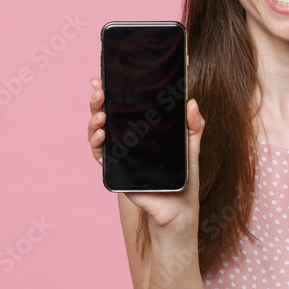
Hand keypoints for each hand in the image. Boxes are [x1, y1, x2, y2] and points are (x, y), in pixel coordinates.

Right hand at [88, 77, 205, 229]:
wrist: (179, 210)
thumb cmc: (184, 179)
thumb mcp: (191, 148)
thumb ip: (193, 126)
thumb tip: (192, 102)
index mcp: (142, 130)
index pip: (122, 106)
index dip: (110, 92)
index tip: (102, 78)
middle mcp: (127, 140)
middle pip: (106, 115)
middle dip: (98, 102)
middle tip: (99, 90)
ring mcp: (120, 155)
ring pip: (98, 133)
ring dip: (94, 121)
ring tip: (100, 114)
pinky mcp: (117, 171)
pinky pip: (101, 155)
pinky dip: (98, 143)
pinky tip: (101, 134)